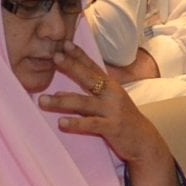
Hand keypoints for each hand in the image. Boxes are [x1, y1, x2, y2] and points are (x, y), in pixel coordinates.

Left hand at [38, 42, 170, 170]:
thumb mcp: (106, 104)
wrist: (143, 141)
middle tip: (55, 57)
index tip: (65, 43)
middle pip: (89, 78)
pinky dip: (76, 123)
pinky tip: (61, 123)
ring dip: (61, 101)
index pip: (93, 67)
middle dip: (72, 66)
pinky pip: (91, 124)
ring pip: (84, 103)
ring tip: (42, 100)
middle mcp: (112, 94)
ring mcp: (112, 110)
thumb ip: (84, 97)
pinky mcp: (112, 127)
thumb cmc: (122, 120)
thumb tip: (58, 93)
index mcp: (110, 86)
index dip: (79, 55)